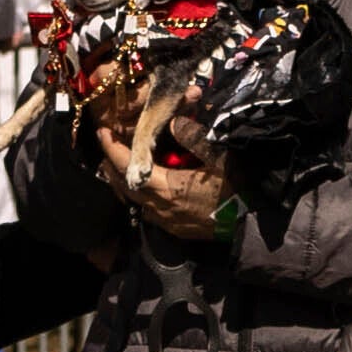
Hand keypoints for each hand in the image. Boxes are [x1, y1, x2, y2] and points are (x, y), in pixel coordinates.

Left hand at [107, 79, 231, 243]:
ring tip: (121, 164)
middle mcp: (157, 206)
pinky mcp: (173, 229)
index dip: (111, 147)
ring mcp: (164, 221)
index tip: (103, 131)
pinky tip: (146, 186)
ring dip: (122, 181)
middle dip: (111, 164)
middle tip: (109, 145)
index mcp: (164, 186)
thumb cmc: (234, 190)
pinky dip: (139, 195)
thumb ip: (192, 137)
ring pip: (132, 200)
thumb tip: (171, 122)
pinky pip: (146, 210)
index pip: (126, 165)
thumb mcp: (218, 157)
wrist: (248, 225)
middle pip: (122, 185)